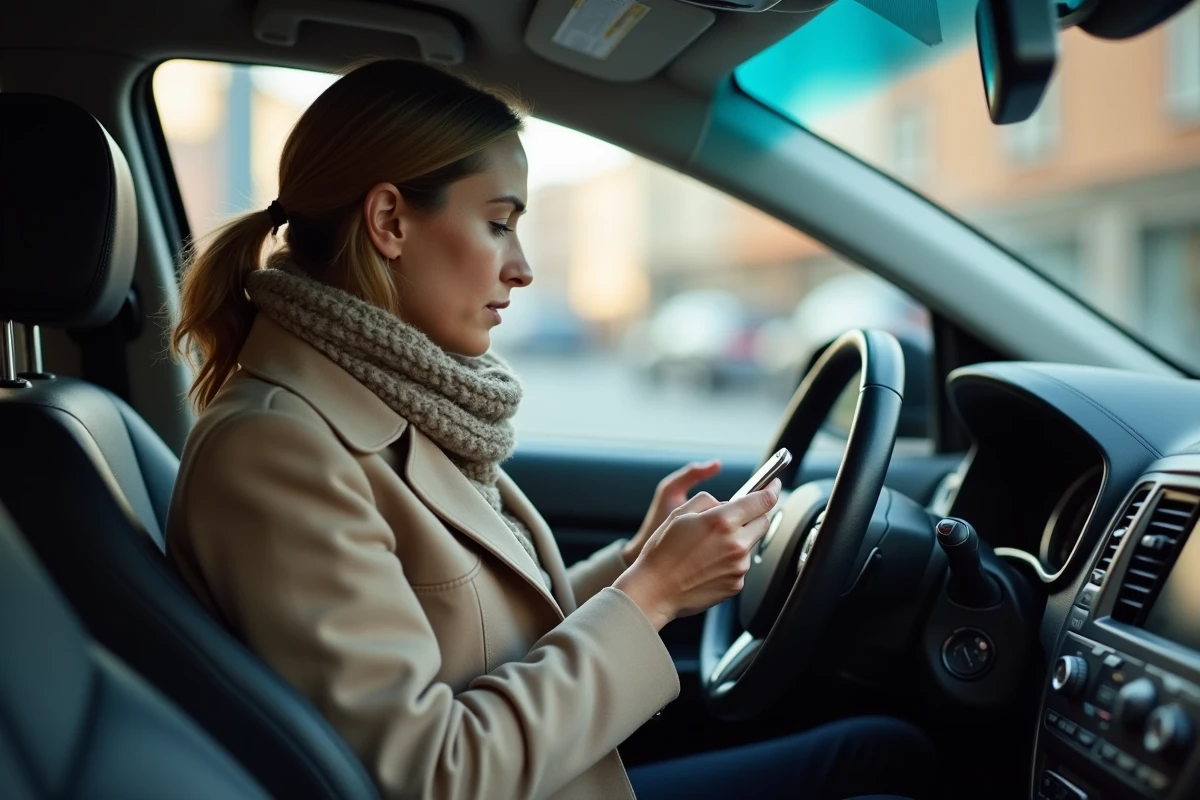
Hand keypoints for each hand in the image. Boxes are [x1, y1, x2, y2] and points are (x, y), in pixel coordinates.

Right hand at [614, 479, 781, 630]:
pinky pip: (741, 565)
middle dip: (753, 515)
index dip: (772, 489)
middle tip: (734, 517)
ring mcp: (739, 566)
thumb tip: (725, 503)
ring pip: (750, 544)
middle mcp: (736, 544)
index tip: (774, 485)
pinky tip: (707, 564)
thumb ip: (708, 501)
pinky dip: (730, 560)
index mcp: (722, 521)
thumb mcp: (679, 513)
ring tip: (707, 548)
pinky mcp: (736, 584)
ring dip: (738, 540)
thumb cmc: (662, 553)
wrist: (655, 590)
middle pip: (763, 522)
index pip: (762, 500)